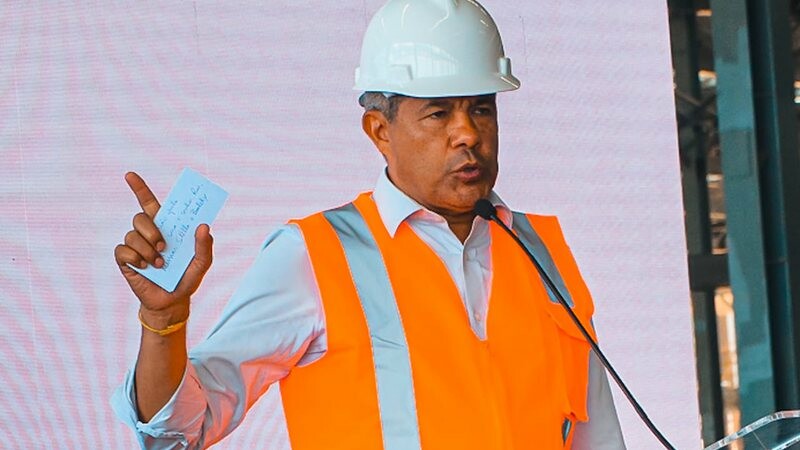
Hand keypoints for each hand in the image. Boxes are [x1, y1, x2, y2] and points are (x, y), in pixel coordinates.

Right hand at [114, 172, 213, 317]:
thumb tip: (203, 226)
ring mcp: (135, 246)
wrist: (172, 302)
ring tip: (159, 264)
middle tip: (164, 247)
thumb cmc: (187, 279)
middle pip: (140, 217)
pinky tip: (145, 268)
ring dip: (148, 250)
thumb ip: (205, 246)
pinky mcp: (125, 260)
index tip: (129, 174)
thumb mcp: (202, 263)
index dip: (139, 188)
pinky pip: (123, 250)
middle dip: (152, 230)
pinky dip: (135, 258)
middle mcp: (147, 233)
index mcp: (165, 228)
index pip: (149, 203)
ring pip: (132, 235)